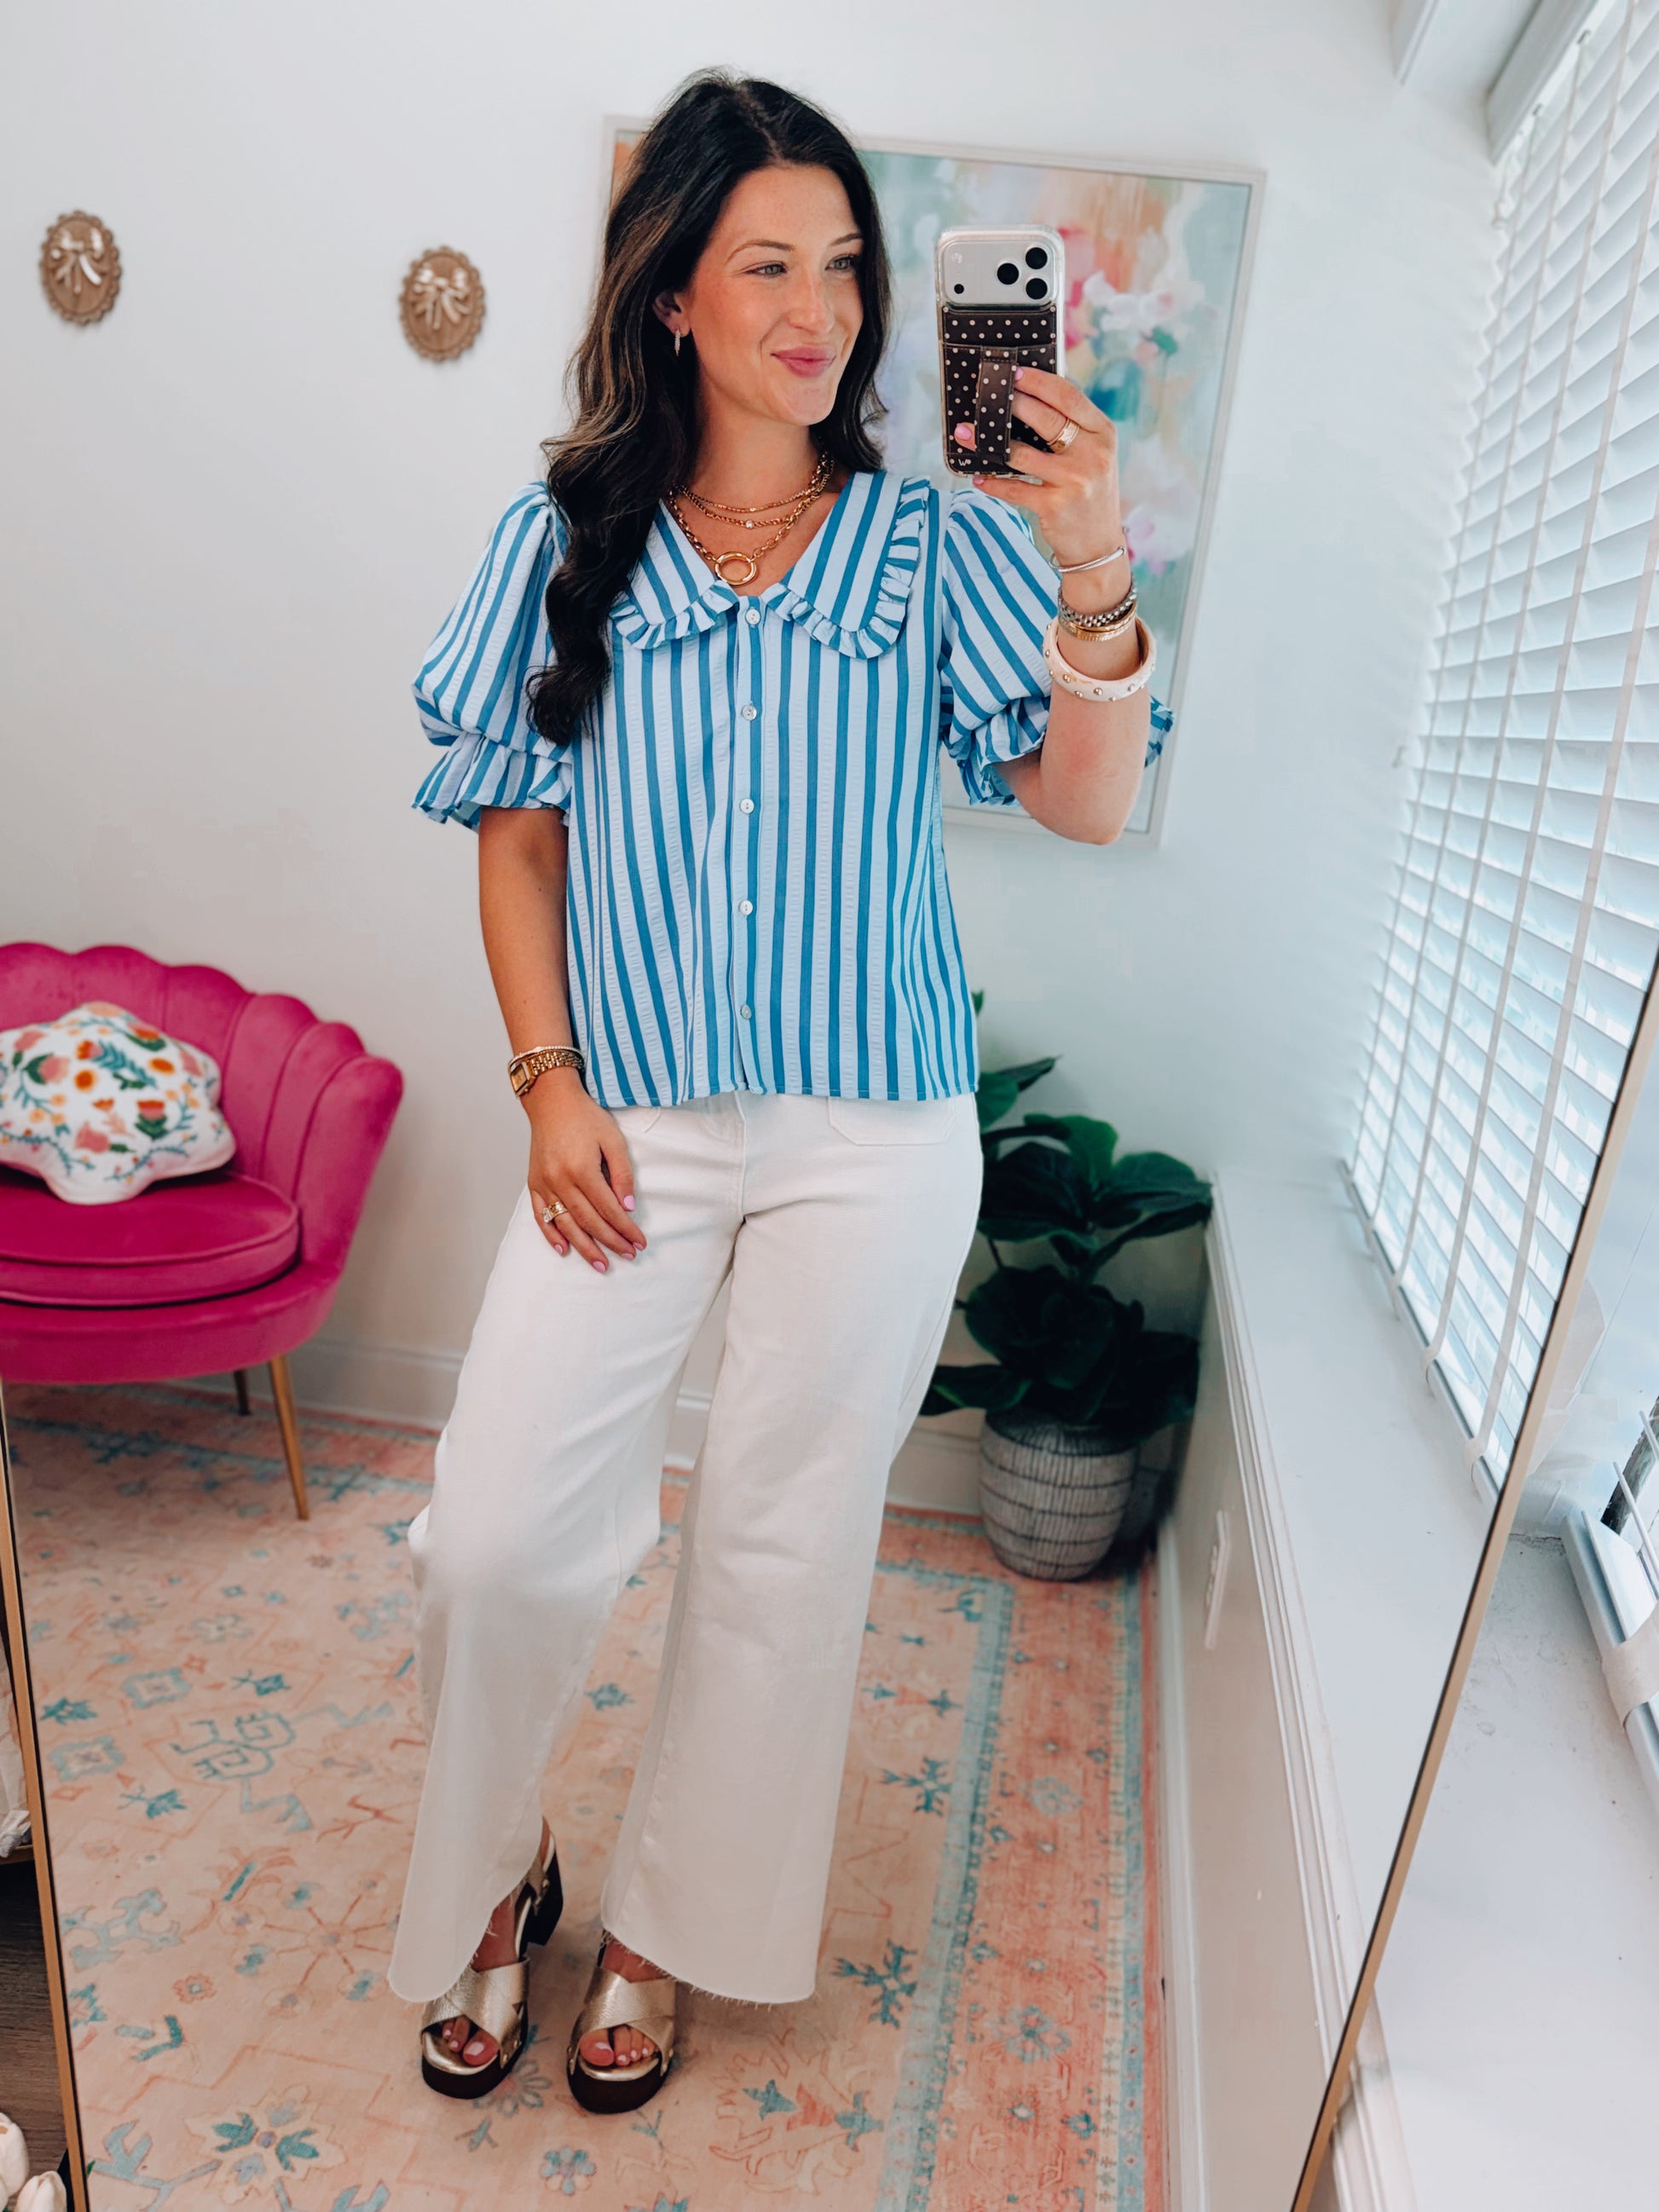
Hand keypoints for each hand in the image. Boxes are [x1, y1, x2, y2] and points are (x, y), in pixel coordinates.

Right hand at [523, 1070, 646, 1273]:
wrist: (551, 1102)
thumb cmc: (585, 1117)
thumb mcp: (613, 1139)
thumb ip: (622, 1174)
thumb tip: (628, 1207)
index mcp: (582, 1169)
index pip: (609, 1209)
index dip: (626, 1229)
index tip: (639, 1242)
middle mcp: (560, 1180)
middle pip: (589, 1221)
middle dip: (611, 1241)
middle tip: (628, 1255)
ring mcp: (544, 1184)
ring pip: (566, 1224)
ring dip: (584, 1247)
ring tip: (601, 1264)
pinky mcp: (533, 1183)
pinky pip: (541, 1216)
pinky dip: (552, 1234)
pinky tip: (564, 1249)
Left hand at [952, 363, 1123, 572]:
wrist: (1098, 546)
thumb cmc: (1090, 494)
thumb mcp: (1095, 456)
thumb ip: (1074, 428)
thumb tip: (1031, 397)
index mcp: (1103, 434)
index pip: (1069, 397)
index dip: (1038, 381)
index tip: (1014, 372)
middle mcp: (1092, 454)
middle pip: (1045, 418)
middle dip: (1012, 403)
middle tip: (987, 393)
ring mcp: (1073, 481)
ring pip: (1021, 453)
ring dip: (988, 442)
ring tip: (966, 432)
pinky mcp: (1054, 506)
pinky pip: (1013, 488)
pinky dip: (992, 482)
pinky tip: (978, 477)